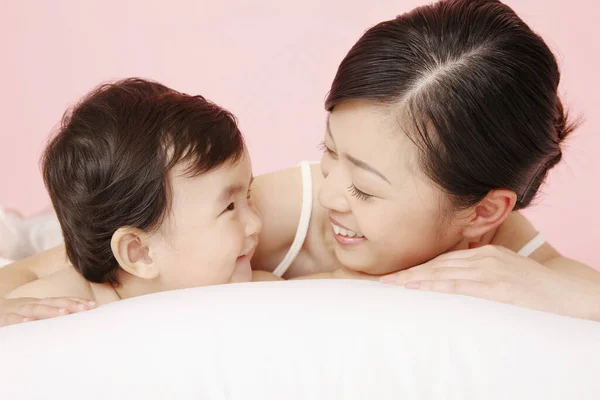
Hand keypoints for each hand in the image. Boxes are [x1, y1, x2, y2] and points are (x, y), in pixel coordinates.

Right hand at [0, 297, 95, 326]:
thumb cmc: (19, 315)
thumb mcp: (37, 313)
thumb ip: (54, 315)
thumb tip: (79, 318)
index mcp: (40, 303)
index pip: (61, 300)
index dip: (76, 302)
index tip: (93, 306)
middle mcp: (31, 304)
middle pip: (52, 302)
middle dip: (70, 305)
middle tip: (85, 309)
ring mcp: (17, 310)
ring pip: (34, 309)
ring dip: (49, 310)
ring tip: (63, 313)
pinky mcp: (4, 319)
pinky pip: (12, 320)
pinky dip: (19, 321)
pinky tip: (28, 323)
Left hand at [381, 245, 599, 320]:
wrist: (569, 292)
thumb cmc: (534, 288)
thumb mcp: (504, 273)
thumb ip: (479, 274)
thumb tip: (453, 285)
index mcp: (483, 253)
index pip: (442, 260)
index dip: (417, 267)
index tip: (396, 274)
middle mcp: (482, 257)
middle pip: (436, 264)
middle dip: (408, 272)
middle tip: (383, 279)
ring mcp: (489, 269)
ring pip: (442, 272)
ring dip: (414, 278)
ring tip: (391, 284)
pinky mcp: (496, 285)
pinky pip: (457, 284)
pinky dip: (433, 285)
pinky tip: (417, 287)